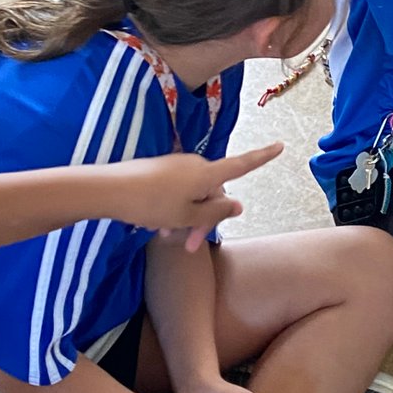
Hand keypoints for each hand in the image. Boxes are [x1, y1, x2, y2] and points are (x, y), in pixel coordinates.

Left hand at [103, 143, 282, 248]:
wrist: (112, 189)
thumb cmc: (153, 204)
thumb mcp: (187, 216)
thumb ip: (215, 212)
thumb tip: (237, 203)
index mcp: (207, 173)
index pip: (242, 164)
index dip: (262, 157)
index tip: (281, 145)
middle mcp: (196, 165)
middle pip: (213, 192)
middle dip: (205, 219)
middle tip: (189, 246)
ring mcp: (177, 167)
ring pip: (193, 195)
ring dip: (186, 218)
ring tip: (166, 237)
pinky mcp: (161, 171)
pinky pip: (177, 192)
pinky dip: (173, 210)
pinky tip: (155, 226)